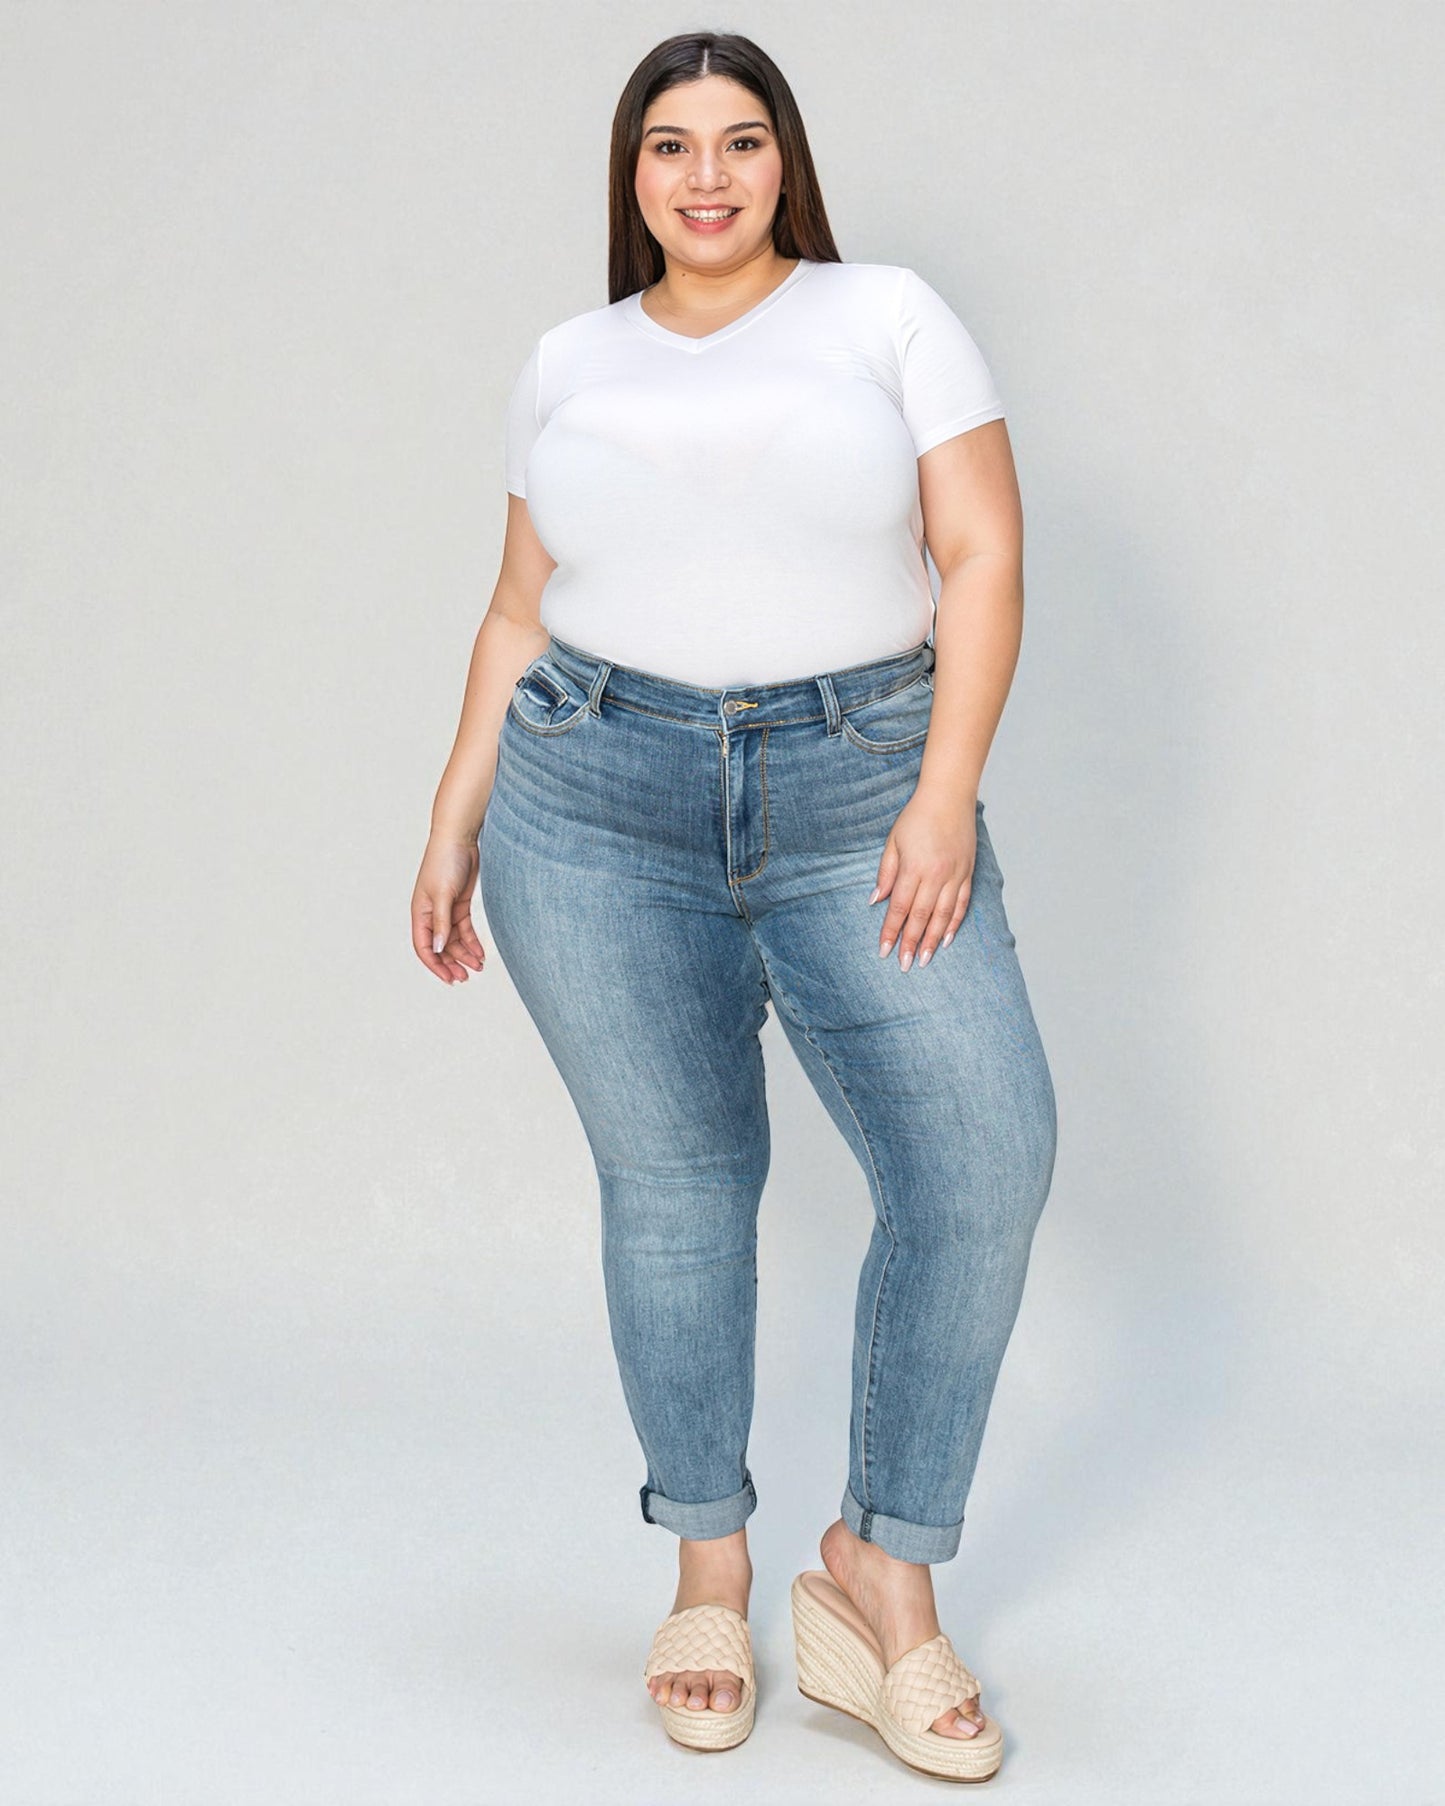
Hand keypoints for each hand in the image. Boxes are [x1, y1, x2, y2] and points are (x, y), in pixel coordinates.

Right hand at [412, 834, 485, 984]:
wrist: (460, 838)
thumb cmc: (444, 861)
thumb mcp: (443, 894)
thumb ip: (442, 922)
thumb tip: (440, 948)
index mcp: (420, 913)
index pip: (424, 947)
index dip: (435, 965)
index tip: (449, 978)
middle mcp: (431, 914)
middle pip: (440, 947)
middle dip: (452, 963)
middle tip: (466, 977)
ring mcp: (446, 910)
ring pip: (454, 940)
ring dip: (465, 954)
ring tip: (478, 967)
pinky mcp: (460, 904)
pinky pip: (465, 930)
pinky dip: (472, 942)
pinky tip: (481, 952)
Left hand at [870, 792, 976, 970]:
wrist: (949, 796)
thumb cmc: (916, 817)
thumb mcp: (893, 841)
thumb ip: (886, 872)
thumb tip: (875, 900)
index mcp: (914, 867)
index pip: (899, 908)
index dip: (891, 931)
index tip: (884, 951)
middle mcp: (936, 875)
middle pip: (920, 917)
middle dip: (911, 943)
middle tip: (905, 965)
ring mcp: (954, 875)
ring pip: (942, 915)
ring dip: (932, 940)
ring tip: (924, 960)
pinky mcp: (967, 873)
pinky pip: (961, 904)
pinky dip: (954, 923)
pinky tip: (946, 939)